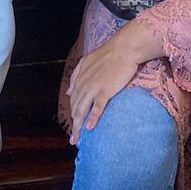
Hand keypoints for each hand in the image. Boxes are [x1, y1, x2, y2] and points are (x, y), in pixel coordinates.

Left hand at [68, 23, 151, 137]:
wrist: (122, 49)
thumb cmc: (107, 55)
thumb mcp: (85, 62)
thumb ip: (75, 76)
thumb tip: (68, 92)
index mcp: (79, 79)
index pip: (73, 102)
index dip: (72, 116)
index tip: (74, 128)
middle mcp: (83, 85)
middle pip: (76, 109)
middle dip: (74, 126)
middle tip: (74, 141)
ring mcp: (94, 88)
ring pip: (82, 110)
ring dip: (79, 127)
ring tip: (78, 140)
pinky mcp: (105, 90)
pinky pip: (97, 107)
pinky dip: (93, 118)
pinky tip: (90, 128)